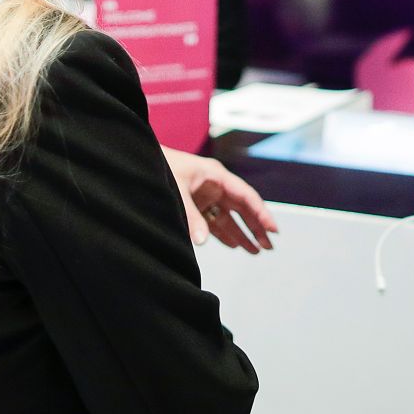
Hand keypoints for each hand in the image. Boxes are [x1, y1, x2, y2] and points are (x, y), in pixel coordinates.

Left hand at [162, 148, 276, 253]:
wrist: (140, 161)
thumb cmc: (160, 166)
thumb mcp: (177, 190)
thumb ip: (190, 217)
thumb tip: (202, 241)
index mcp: (216, 176)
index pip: (246, 196)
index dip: (261, 213)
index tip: (273, 230)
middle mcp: (215, 186)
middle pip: (242, 209)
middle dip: (256, 227)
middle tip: (269, 246)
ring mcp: (206, 197)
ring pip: (230, 218)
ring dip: (242, 234)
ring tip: (256, 251)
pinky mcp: (196, 206)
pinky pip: (214, 222)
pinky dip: (224, 234)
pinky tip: (234, 245)